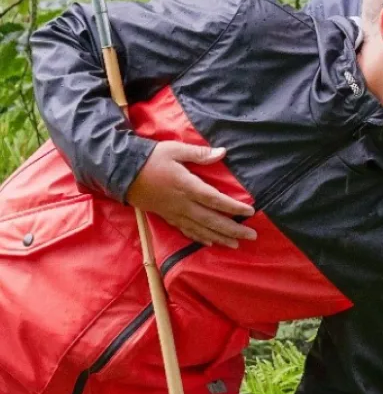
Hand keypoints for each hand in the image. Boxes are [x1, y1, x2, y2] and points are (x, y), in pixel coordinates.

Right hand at [125, 141, 256, 247]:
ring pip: (200, 229)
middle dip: (233, 229)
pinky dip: (199, 238)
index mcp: (187, 186)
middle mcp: (182, 203)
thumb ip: (199, 153)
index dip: (234, 207)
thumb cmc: (149, 158)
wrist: (120, 171)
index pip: (215, 200)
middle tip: (252, 236)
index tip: (251, 212)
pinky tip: (209, 243)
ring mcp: (173, 212)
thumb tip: (222, 152)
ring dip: (219, 238)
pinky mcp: (165, 216)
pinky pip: (185, 230)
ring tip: (236, 245)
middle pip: (212, 220)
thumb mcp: (174, 149)